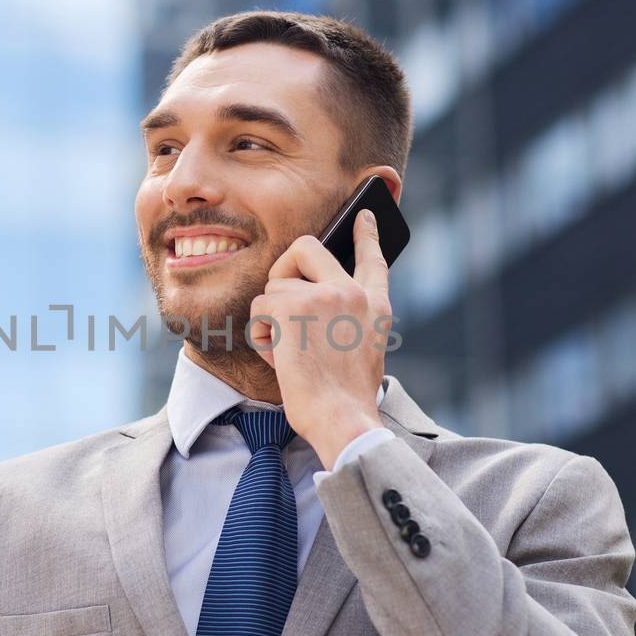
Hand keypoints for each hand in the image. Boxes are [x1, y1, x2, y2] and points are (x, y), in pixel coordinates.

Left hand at [249, 208, 392, 469]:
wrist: (344, 419)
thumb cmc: (347, 399)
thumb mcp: (365, 352)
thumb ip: (349, 321)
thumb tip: (313, 305)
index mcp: (375, 307)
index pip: (372, 260)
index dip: (365, 235)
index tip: (362, 216)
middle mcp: (352, 293)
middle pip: (306, 248)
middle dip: (283, 269)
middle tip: (280, 303)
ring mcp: (324, 295)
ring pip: (273, 289)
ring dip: (272, 323)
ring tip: (291, 353)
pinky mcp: (293, 306)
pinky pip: (259, 308)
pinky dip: (261, 336)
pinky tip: (281, 357)